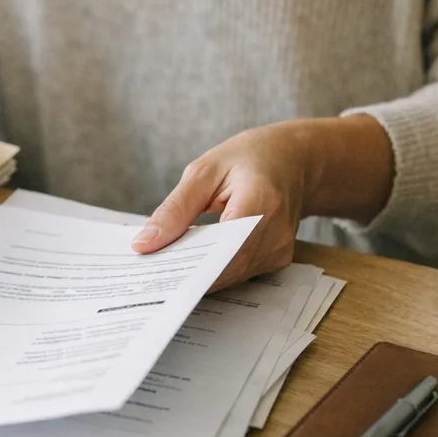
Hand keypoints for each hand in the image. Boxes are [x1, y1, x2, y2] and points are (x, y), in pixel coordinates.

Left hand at [130, 117, 393, 289]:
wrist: (293, 160)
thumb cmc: (247, 158)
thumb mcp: (203, 171)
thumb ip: (174, 209)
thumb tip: (144, 244)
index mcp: (261, 202)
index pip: (223, 249)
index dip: (189, 268)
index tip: (154, 274)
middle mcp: (276, 233)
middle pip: (225, 270)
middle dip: (184, 276)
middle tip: (145, 277)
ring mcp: (280, 250)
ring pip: (230, 277)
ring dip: (196, 276)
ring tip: (159, 272)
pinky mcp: (276, 259)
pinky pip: (238, 272)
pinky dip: (211, 271)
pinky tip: (186, 265)